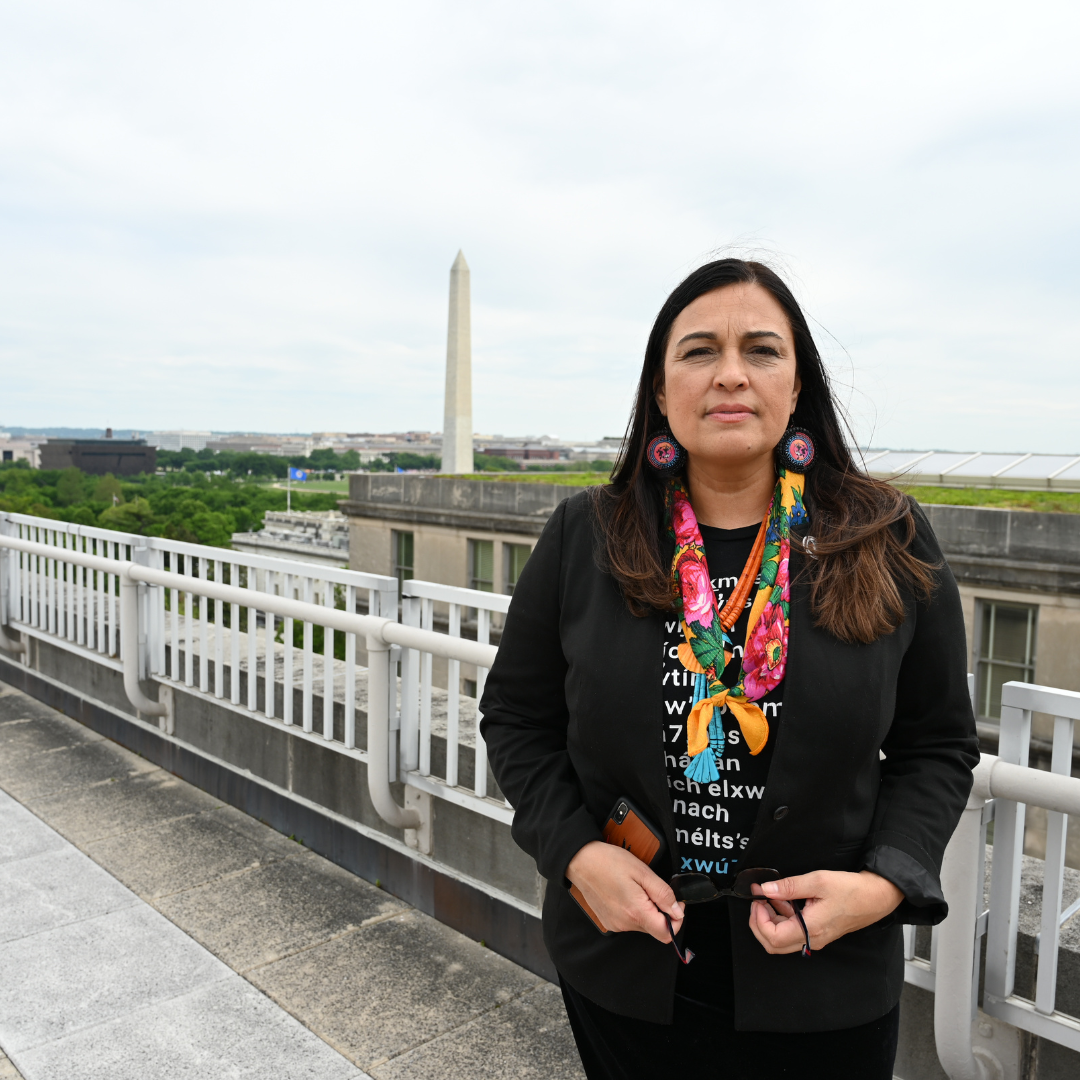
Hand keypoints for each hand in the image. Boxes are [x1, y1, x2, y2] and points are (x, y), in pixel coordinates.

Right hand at [566, 841, 684, 943]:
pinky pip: (630, 922)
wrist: (581, 861)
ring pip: (643, 925)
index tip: (675, 904)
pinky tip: (627, 893)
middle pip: (655, 929)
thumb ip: (663, 893)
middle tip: (653, 889)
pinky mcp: (609, 922)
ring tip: (637, 888)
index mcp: (636, 912)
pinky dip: (634, 910)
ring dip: (647, 910)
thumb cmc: (609, 862)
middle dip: (661, 912)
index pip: (667, 934)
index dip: (676, 920)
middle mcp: (625, 924)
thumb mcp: (642, 872)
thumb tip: (677, 910)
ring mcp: (616, 924)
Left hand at [748, 870, 902, 954]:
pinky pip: (793, 932)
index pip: (772, 938)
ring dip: (770, 920)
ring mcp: (816, 938)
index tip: (757, 900)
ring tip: (770, 897)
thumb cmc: (852, 890)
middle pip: (773, 944)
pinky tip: (784, 901)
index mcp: (811, 929)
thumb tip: (766, 889)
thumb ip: (789, 886)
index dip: (758, 920)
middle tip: (758, 901)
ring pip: (782, 939)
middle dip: (759, 923)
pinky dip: (782, 918)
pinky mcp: (818, 932)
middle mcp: (812, 939)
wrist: (875, 897)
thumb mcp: (818, 881)